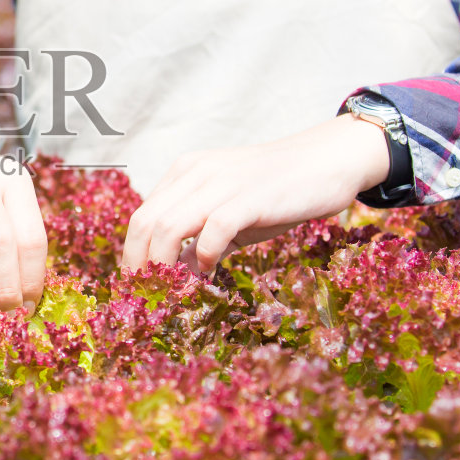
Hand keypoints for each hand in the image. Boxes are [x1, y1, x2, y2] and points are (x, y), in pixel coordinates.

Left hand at [119, 114, 393, 273]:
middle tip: (148, 298)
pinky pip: (212, 230)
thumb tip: (173, 276)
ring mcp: (221, 183)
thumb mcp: (229, 215)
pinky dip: (204, 256)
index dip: (133, 256)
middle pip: (143, 223)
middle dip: (139, 266)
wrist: (327, 160)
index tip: (139, 288)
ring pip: (167, 227)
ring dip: (164, 266)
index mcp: (184, 173)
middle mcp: (195, 173)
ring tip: (174, 290)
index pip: (141, 217)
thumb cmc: (276, 192)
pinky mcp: (249, 197)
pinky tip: (211, 270)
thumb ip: (198, 240)